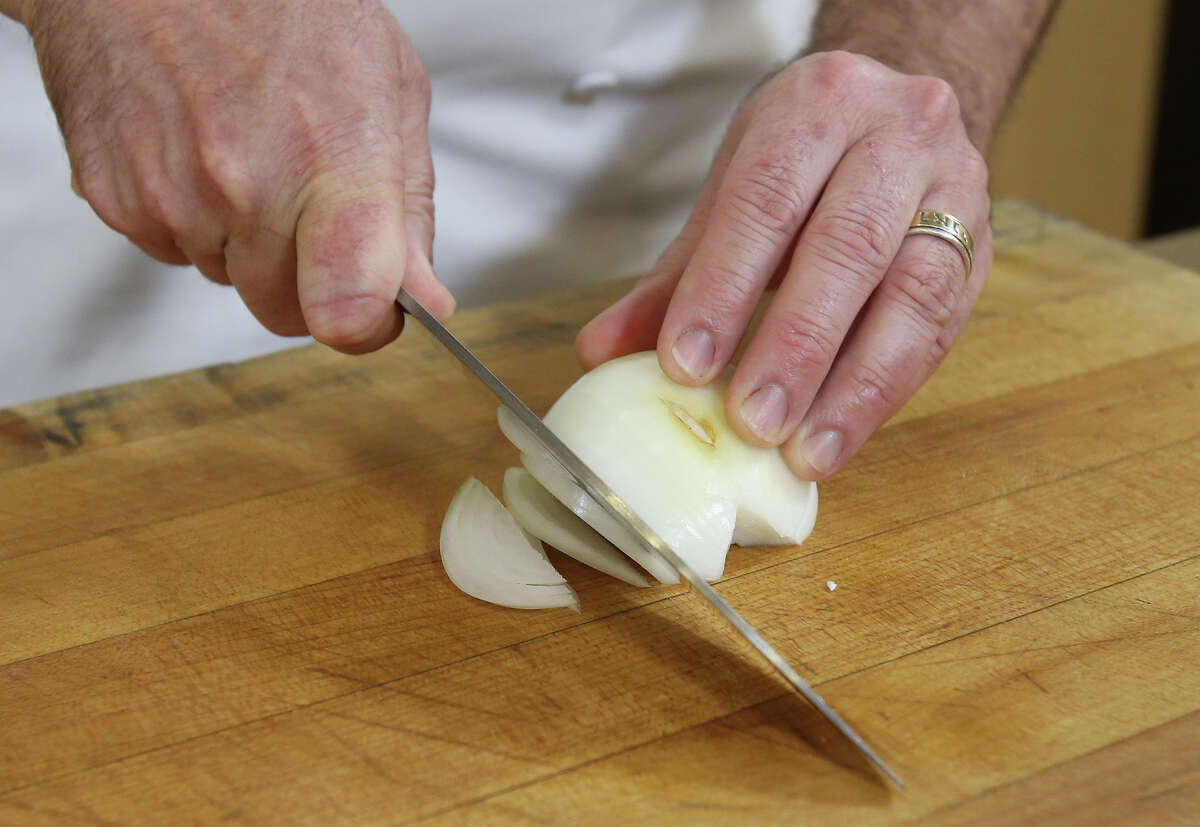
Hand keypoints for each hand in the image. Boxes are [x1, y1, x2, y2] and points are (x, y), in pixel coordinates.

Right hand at [24, 0, 453, 352]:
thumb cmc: (282, 9)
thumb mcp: (387, 90)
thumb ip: (409, 210)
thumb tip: (425, 299)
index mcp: (329, 158)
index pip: (348, 302)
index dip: (368, 325)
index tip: (377, 312)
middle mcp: (244, 189)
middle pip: (289, 313)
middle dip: (309, 280)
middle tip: (310, 205)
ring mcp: (173, 199)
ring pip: (231, 282)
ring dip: (247, 243)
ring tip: (249, 153)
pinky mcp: (116, 202)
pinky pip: (174, 251)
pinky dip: (193, 219)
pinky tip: (200, 151)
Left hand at [576, 51, 991, 478]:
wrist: (901, 115)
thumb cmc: (805, 157)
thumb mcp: (733, 193)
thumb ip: (675, 276)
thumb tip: (600, 353)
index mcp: (819, 106)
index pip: (766, 201)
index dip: (723, 288)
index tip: (684, 366)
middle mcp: (899, 135)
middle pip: (848, 247)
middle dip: (796, 346)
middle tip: (752, 422)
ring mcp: (955, 191)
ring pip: (913, 295)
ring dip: (856, 386)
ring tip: (806, 452)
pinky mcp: (982, 249)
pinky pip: (939, 328)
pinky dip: (888, 390)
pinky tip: (845, 433)